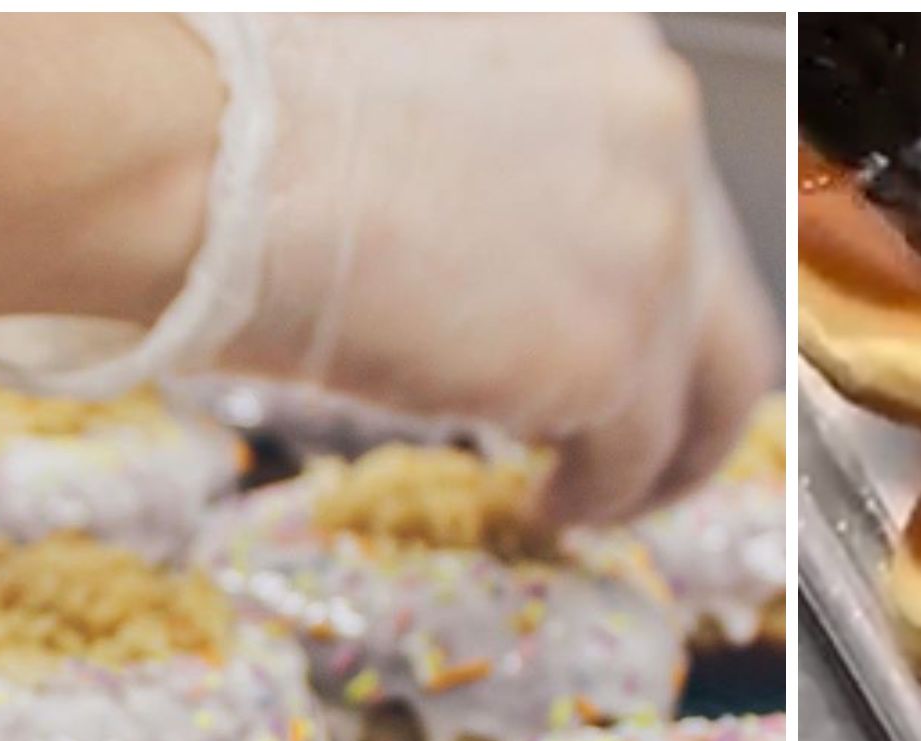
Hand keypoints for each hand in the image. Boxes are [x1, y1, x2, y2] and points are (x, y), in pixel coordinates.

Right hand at [115, 16, 777, 525]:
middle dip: (681, 372)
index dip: (641, 273)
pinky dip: (601, 492)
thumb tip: (488, 239)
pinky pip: (637, 450)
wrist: (203, 147)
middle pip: (717, 284)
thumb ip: (496, 148)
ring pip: (708, 380)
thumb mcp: (417, 82)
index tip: (608, 320)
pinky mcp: (613, 348)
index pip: (667, 182)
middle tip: (638, 434)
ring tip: (594, 493)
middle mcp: (655, 133)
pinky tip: (548, 507)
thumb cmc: (248, 109)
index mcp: (607, 53)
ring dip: (659, 451)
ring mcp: (649, 243)